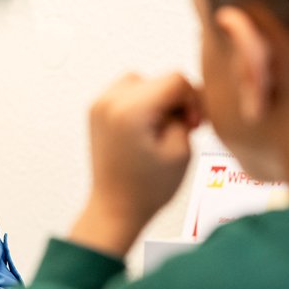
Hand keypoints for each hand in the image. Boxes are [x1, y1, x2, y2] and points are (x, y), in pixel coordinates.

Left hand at [69, 72, 202, 256]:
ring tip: (162, 128)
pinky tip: (147, 127)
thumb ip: (187, 114)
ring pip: (143, 81)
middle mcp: (110, 101)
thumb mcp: (181, 150)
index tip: (193, 125)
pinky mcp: (96, 111)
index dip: (193, 100)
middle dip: (176, 100)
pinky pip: (126, 91)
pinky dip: (141, 102)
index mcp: (131, 109)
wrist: (115, 209)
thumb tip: (186, 97)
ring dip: (158, 98)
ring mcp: (99, 104)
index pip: (176, 80)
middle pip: (159, 79)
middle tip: (182, 128)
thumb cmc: (147, 189)